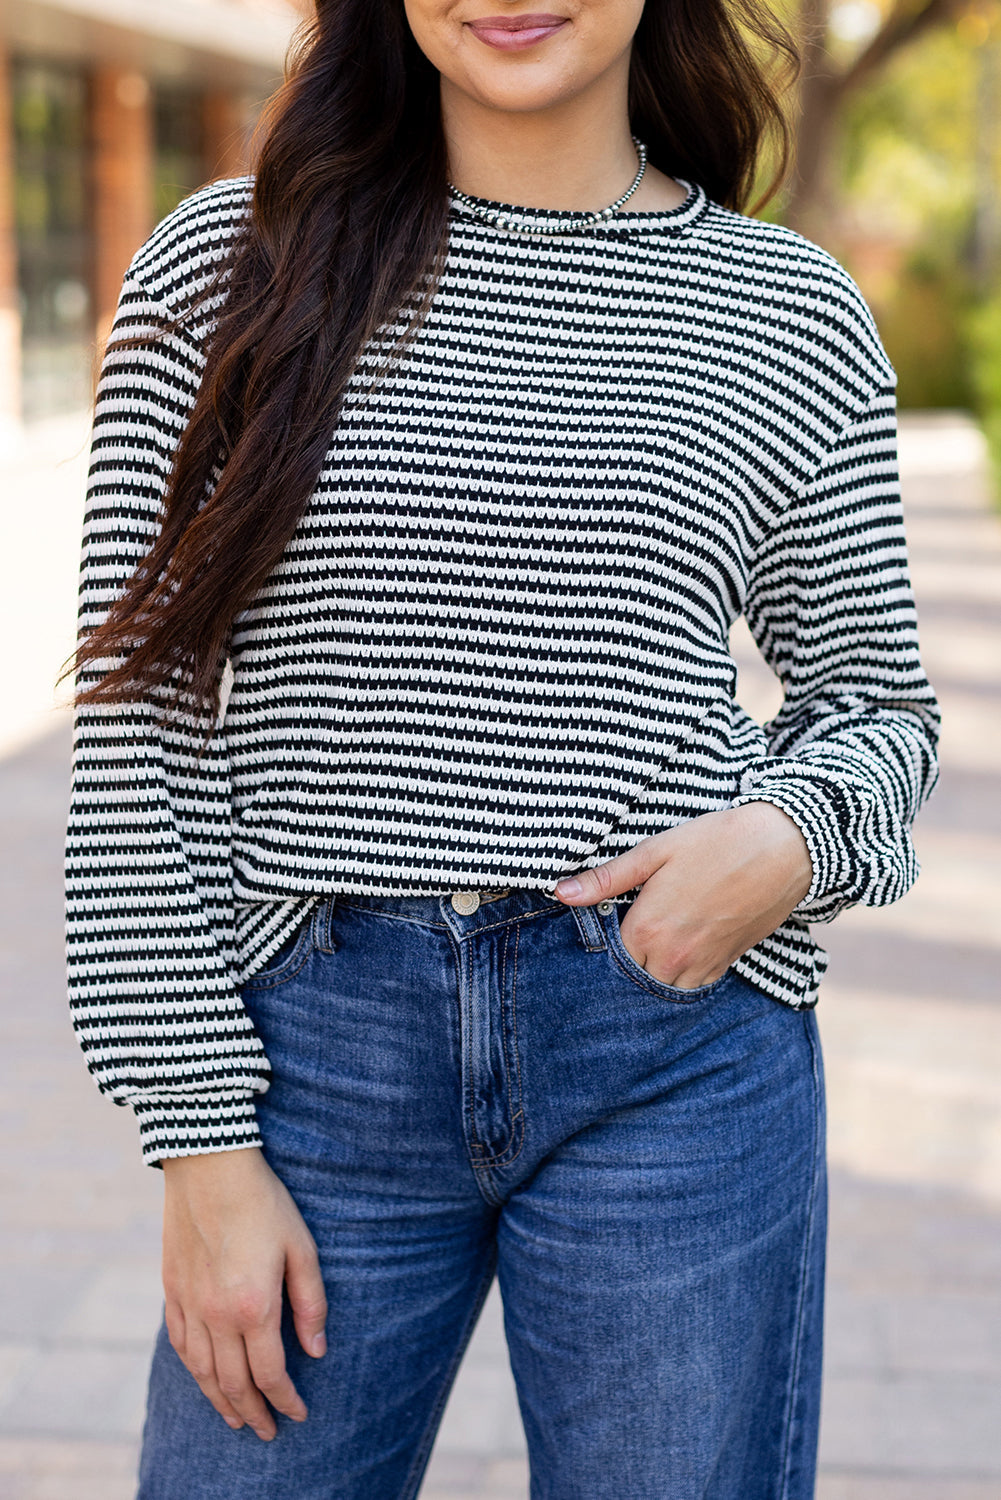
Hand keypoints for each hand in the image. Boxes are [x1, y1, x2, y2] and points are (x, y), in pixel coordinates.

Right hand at [161, 1147, 327, 1440]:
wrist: (210, 1165)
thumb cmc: (264, 1202)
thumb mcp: (301, 1247)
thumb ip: (311, 1302)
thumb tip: (316, 1350)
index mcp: (252, 1306)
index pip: (269, 1373)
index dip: (285, 1400)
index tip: (298, 1414)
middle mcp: (216, 1314)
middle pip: (233, 1382)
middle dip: (253, 1412)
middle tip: (267, 1431)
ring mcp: (189, 1304)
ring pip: (202, 1372)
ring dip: (220, 1401)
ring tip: (236, 1419)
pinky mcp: (172, 1289)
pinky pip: (181, 1344)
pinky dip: (194, 1370)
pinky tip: (204, 1377)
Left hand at [555, 802, 812, 989]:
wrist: (784, 849)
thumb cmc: (716, 842)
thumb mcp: (655, 851)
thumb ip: (607, 878)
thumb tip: (560, 893)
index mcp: (647, 929)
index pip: (607, 958)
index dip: (601, 946)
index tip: (599, 933)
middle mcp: (671, 957)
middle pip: (632, 979)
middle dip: (624, 965)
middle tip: (624, 941)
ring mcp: (701, 965)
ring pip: (662, 988)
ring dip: (651, 974)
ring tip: (649, 947)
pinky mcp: (725, 965)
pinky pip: (692, 986)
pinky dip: (679, 976)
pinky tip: (676, 952)